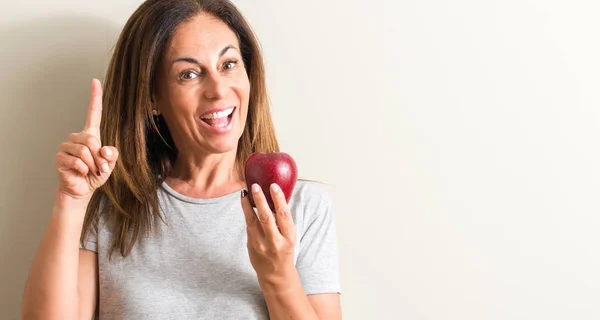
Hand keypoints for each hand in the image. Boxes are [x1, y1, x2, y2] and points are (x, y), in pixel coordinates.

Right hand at [55, 79, 118, 200]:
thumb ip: (112, 155)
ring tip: (91, 171)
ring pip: (84, 151)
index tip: (95, 81)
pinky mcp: (60, 157)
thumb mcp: (110, 164)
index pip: (93, 113)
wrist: (82, 189)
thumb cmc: (96, 174)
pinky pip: (77, 161)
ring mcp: (67, 146)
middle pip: (91, 140)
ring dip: (93, 165)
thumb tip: (104, 149)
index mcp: (91, 135)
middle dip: (99, 157)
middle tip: (100, 168)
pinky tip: (82, 173)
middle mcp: (77, 137)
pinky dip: (84, 169)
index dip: (95, 97)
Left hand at [241, 183, 296, 283]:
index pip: (283, 215)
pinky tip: (245, 204)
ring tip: (244, 193)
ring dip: (247, 205)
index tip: (274, 186)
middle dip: (260, 200)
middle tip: (255, 186)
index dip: (278, 199)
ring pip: (252, 221)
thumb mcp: (289, 237)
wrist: (275, 274)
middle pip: (266, 217)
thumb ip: (283, 221)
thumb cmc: (284, 251)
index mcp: (289, 238)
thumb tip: (275, 197)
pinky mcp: (251, 246)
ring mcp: (261, 245)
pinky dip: (247, 213)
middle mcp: (275, 242)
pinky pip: (248, 226)